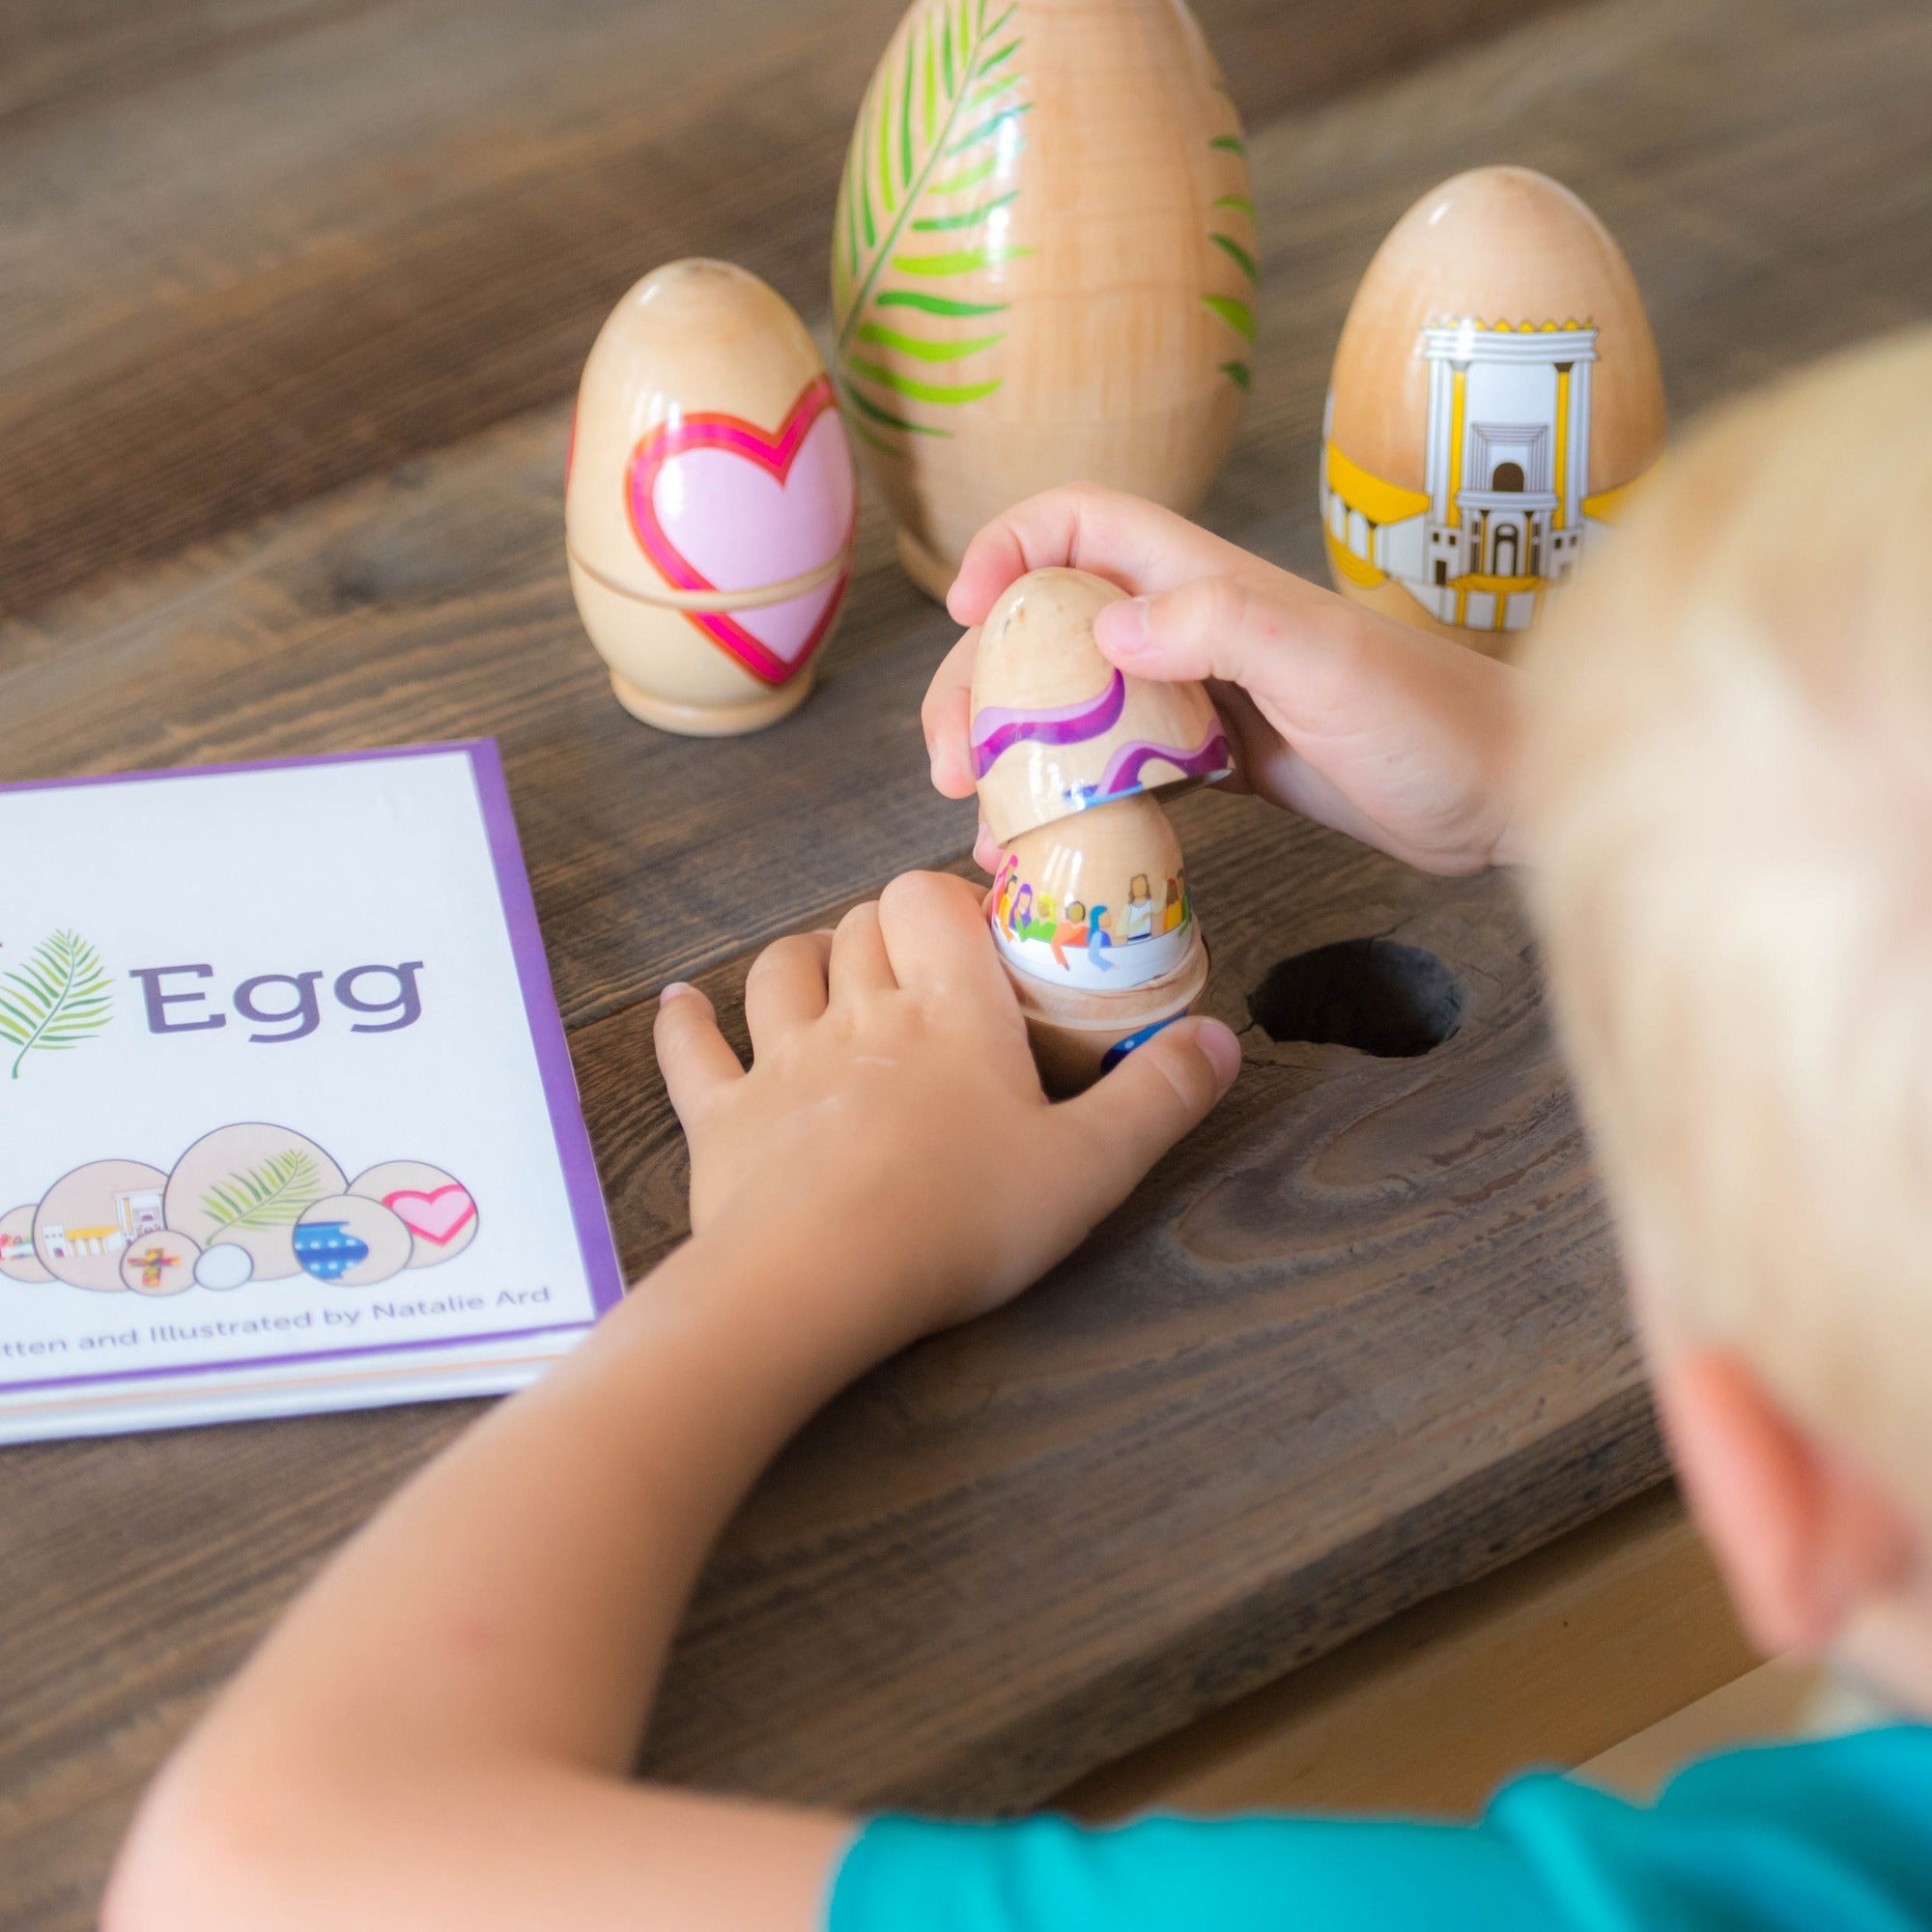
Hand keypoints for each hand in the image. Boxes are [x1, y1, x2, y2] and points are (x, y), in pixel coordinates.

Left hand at [653, 872, 1239, 1352]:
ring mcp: (780, 1062)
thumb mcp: (1091, 1167)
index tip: (973, 932)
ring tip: (826, 972)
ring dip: (802, 959)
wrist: (817, 1284)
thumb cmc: (961, 1219)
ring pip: (780, 970)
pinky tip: (682, 1005)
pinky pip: (692, 1052)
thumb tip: (1223, 1037)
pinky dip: (686, 1023)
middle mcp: (857, 1014)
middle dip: (883, 930)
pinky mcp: (720, 1119)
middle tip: (917, 969)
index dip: (944, 900)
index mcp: (947, 1010)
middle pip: (858, 928)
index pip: (926, 900)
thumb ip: (1161, 1099)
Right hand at [922, 485, 1522, 876]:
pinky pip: (1115, 768)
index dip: (1010, 548)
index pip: (1080, 524)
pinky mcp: (1216, 762)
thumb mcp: (1328, 664)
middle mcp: (1190, 629)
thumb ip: (1221, 625)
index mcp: (1206, 583)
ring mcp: (1199, 698)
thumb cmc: (1432, 721)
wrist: (1501, 795)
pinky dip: (1067, 799)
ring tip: (978, 816)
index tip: (968, 615)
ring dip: (1012, 748)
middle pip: (1047, 627)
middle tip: (952, 763)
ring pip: (1070, 702)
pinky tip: (1042, 845)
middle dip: (981, 681)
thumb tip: (1105, 630)